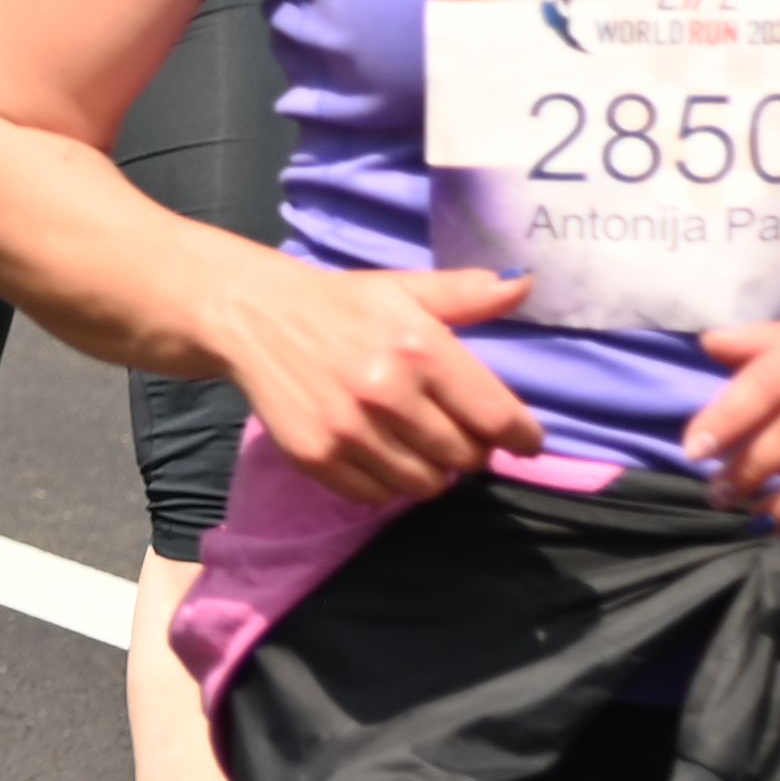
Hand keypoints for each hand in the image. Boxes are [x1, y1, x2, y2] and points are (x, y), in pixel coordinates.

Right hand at [199, 254, 546, 503]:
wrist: (253, 316)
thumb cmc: (341, 304)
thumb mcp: (405, 289)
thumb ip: (466, 294)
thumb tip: (526, 284)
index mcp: (420, 348)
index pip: (496, 416)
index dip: (522, 436)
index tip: (525, 441)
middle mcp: (389, 393)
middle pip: (465, 457)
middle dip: (470, 449)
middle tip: (455, 432)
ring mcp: (351, 431)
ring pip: (426, 485)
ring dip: (432, 471)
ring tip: (418, 445)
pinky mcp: (317, 458)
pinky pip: (377, 496)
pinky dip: (387, 483)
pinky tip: (380, 454)